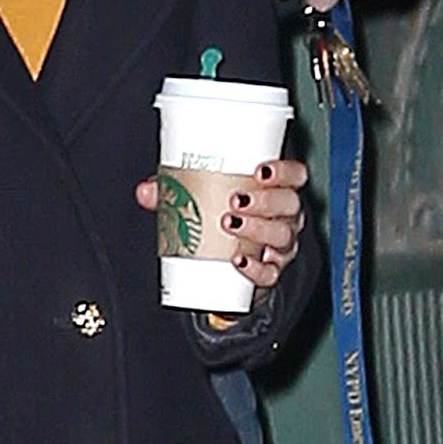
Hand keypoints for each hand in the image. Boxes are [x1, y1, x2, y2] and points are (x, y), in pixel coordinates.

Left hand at [136, 158, 307, 292]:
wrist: (224, 268)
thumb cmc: (219, 217)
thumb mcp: (198, 199)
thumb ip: (173, 191)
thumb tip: (147, 191)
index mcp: (275, 191)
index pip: (295, 175)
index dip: (285, 171)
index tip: (261, 170)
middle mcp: (285, 217)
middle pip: (290, 205)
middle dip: (266, 200)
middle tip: (236, 200)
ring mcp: (281, 246)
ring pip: (283, 236)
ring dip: (258, 228)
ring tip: (230, 224)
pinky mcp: (271, 272)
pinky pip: (271, 273)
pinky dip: (256, 268)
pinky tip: (239, 260)